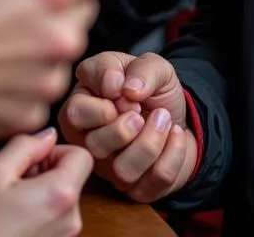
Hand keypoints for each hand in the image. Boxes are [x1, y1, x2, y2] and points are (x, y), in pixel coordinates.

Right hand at [0, 128, 90, 236]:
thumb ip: (25, 145)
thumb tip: (47, 135)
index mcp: (60, 195)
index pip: (82, 155)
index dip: (55, 151)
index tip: (32, 160)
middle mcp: (70, 220)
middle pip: (72, 177)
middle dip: (46, 171)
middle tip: (15, 181)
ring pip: (62, 198)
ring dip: (40, 192)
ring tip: (11, 201)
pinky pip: (54, 218)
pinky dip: (38, 211)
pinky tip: (13, 217)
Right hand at [59, 52, 196, 202]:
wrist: (179, 114)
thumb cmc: (152, 88)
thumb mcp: (151, 64)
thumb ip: (139, 68)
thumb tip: (126, 88)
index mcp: (82, 106)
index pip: (74, 114)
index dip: (102, 106)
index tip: (122, 91)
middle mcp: (90, 142)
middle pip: (95, 147)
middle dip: (124, 127)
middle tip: (141, 111)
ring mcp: (113, 169)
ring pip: (123, 170)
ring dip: (151, 140)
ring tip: (163, 118)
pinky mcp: (138, 188)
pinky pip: (154, 180)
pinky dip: (173, 153)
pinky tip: (175, 133)